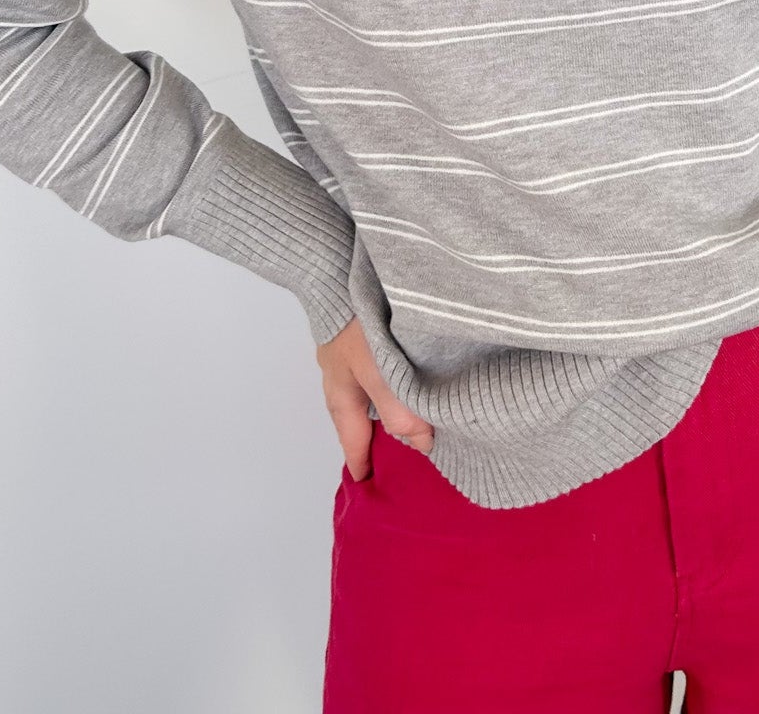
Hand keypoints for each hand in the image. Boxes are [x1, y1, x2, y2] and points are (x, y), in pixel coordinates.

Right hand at [316, 315, 435, 480]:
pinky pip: (380, 367)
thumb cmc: (354, 325)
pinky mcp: (362, 332)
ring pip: (373, 392)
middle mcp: (342, 380)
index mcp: (341, 399)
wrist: (337, 269)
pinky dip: (396, 378)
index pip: (353, 445)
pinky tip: (416, 373)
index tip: (376, 489)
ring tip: (421, 414)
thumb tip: (421, 444)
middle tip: (408, 452)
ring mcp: (350, 355)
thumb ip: (398, 410)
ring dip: (392, 405)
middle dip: (381, 437)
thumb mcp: (377, 372)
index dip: (366, 466)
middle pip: (362, 420)